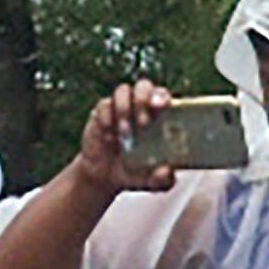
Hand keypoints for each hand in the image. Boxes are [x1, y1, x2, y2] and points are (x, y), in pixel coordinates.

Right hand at [74, 77, 174, 194]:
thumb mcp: (151, 182)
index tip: (160, 106)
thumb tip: (166, 170)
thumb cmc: (134, 173)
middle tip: (144, 122)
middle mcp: (139, 108)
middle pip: (144, 86)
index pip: (163, 96)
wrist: (104, 177)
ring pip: (123, 91)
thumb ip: (163, 180)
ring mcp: (119, 108)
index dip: (162, 96)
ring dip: (124, 109)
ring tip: (125, 134)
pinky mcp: (101, 113)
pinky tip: (109, 137)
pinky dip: (107, 118)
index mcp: (158, 118)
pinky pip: (104, 105)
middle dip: (144, 98)